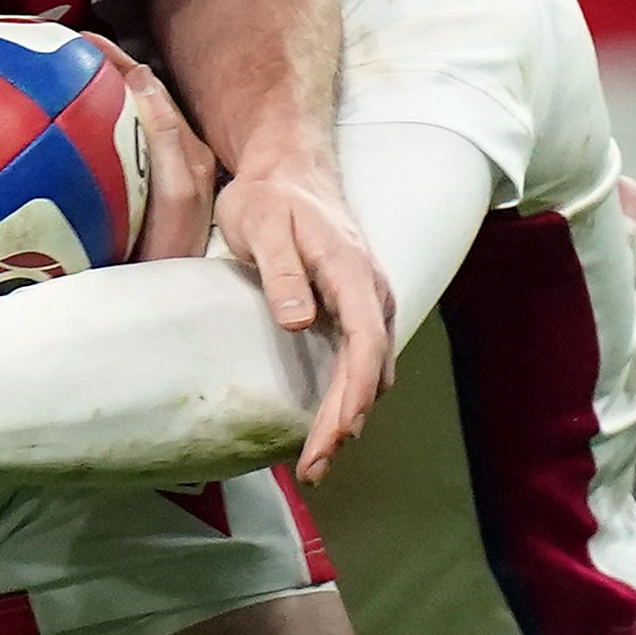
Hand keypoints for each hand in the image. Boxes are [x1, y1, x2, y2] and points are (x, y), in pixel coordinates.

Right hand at [90, 34, 213, 261]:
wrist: (158, 303)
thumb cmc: (169, 253)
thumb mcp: (176, 194)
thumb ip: (167, 139)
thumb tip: (142, 78)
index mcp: (186, 153)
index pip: (150, 91)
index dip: (118, 61)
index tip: (82, 38)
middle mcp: (177, 158)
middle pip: (140, 98)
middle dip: (108, 68)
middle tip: (68, 44)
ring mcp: (160, 175)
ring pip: (130, 117)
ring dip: (103, 89)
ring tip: (69, 68)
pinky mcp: (145, 192)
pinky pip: (124, 142)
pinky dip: (101, 119)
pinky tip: (78, 118)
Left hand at [214, 155, 394, 477]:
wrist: (288, 167)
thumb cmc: (270, 197)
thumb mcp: (263, 226)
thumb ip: (282, 274)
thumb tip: (300, 323)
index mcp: (352, 272)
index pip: (364, 344)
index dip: (351, 396)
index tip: (333, 436)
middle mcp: (372, 291)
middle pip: (370, 369)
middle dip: (346, 422)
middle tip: (314, 468)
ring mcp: (369, 301)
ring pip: (370, 369)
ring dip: (350, 415)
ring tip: (318, 458)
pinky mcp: (357, 309)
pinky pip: (361, 360)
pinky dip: (349, 395)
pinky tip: (329, 421)